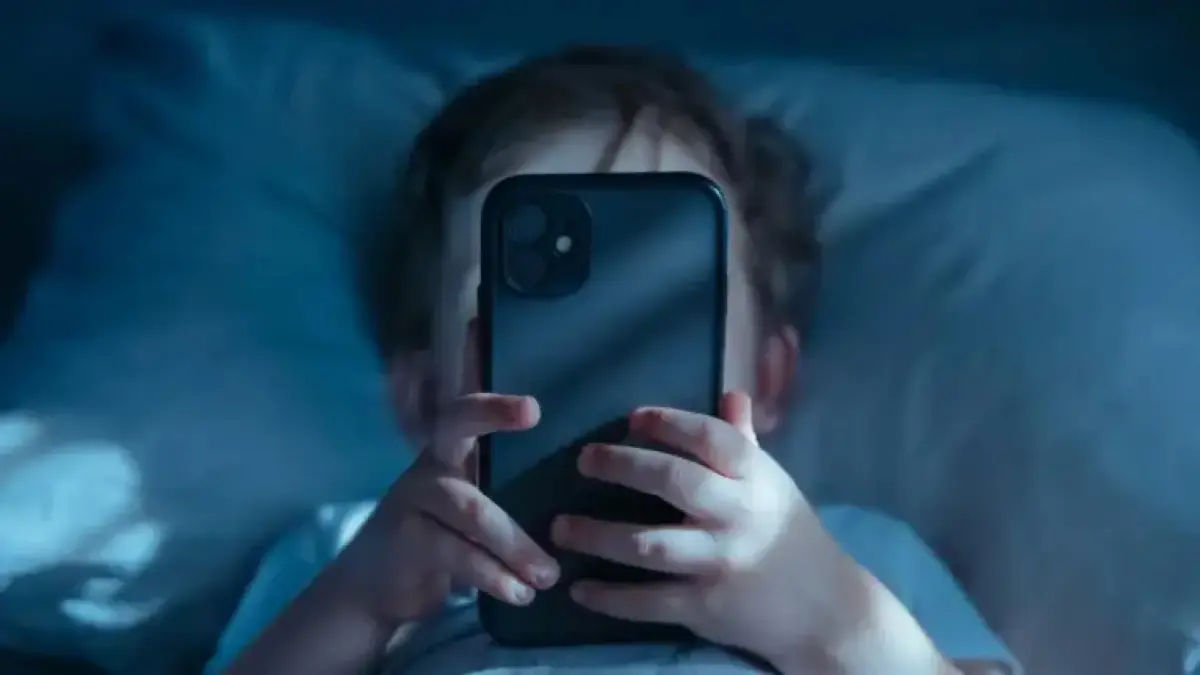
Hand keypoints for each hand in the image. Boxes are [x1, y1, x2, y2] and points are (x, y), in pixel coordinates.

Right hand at [326, 392, 560, 625]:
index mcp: (446, 455)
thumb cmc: (438, 542)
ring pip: (472, 510)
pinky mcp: (406, 543)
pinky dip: (494, 576)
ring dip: (516, 544)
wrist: (372, 586)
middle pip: (456, 431)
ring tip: (548, 575)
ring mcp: (412, 502)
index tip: (532, 407)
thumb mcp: (467, 515)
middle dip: (494, 415)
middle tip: (533, 410)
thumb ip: (504, 505)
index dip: (494, 406)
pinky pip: (458, 554)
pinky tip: (519, 593)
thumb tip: (572, 523)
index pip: (464, 415)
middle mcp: (428, 468)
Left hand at [551, 391, 866, 666]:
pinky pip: (649, 601)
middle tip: (583, 460)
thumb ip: (744, 442)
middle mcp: (737, 516)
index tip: (633, 418)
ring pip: (649, 546)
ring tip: (559, 528)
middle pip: (675, 482)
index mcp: (755, 478)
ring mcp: (719, 564)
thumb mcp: (773, 484)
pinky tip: (578, 588)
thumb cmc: (790, 534)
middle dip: (624, 467)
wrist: (825, 610)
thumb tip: (731, 394)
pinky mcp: (706, 609)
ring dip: (598, 536)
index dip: (670, 423)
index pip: (712, 439)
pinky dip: (610, 598)